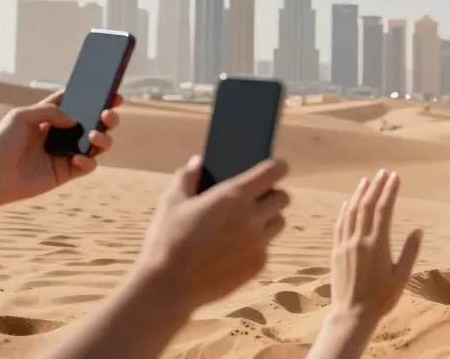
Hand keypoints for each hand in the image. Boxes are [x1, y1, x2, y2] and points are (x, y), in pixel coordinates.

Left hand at [0, 91, 119, 206]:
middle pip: (93, 122)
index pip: (77, 104)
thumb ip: (50, 111)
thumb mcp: (21, 116)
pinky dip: (88, 161)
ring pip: (96, 144)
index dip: (94, 98)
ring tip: (94, 136)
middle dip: (107, 117)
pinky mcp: (65, 173)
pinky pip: (88, 166)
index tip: (111, 93)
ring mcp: (64, 154)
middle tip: (108, 114)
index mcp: (49, 117)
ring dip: (103, 138)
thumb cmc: (1, 143)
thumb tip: (75, 119)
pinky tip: (78, 158)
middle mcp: (60, 134)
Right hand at [136, 156, 289, 311]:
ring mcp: (258, 243)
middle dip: (273, 194)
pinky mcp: (258, 265)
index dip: (277, 166)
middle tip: (257, 198)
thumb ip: (186, 177)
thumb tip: (198, 161)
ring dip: (268, 219)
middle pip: (283, 198)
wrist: (168, 288)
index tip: (276, 167)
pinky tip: (234, 249)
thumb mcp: (171, 203)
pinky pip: (266, 247)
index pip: (273, 171)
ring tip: (246, 223)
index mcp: (233, 195)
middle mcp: (251, 217)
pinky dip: (256, 245)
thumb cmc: (166, 241)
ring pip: (279, 223)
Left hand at [329, 170, 422, 324]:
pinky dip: (344, 210)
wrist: (351, 314)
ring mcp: (345, 244)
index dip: (390, 191)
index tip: (396, 177)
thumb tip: (418, 230)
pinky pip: (339, 225)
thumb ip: (410, 252)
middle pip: (367, 206)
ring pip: (351, 212)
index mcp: (377, 245)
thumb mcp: (401, 277)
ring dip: (360, 194)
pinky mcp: (335, 251)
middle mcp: (359, 240)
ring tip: (368, 180)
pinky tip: (348, 202)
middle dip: (376, 186)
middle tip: (384, 172)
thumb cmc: (381, 298)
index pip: (384, 210)